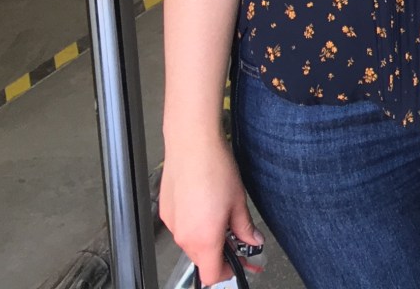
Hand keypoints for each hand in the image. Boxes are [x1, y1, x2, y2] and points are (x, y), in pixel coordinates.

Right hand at [160, 134, 263, 284]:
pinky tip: (207, 206)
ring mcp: (172, 225)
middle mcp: (184, 236)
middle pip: (202, 259)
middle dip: (221, 253)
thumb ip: (245, 228)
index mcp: (204, 239)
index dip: (229, 272)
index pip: (213, 275)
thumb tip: (252, 240)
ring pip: (192, 243)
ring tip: (223, 217)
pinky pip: (182, 228)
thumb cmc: (214, 169)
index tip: (241, 263)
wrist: (192, 145)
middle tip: (239, 239)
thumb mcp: (238, 202)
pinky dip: (195, 225)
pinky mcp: (166, 212)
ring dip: (208, 238)